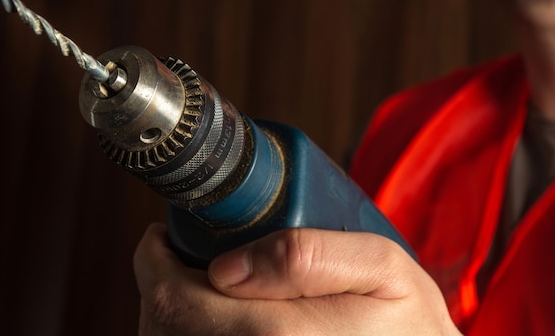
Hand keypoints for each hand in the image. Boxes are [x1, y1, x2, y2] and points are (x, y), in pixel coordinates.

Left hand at [134, 223, 460, 335]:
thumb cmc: (407, 325)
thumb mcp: (380, 267)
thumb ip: (308, 255)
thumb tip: (227, 266)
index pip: (175, 300)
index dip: (156, 262)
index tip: (162, 237)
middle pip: (163, 327)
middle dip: (161, 283)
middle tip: (181, 256)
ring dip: (170, 314)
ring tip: (199, 288)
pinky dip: (187, 335)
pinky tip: (215, 322)